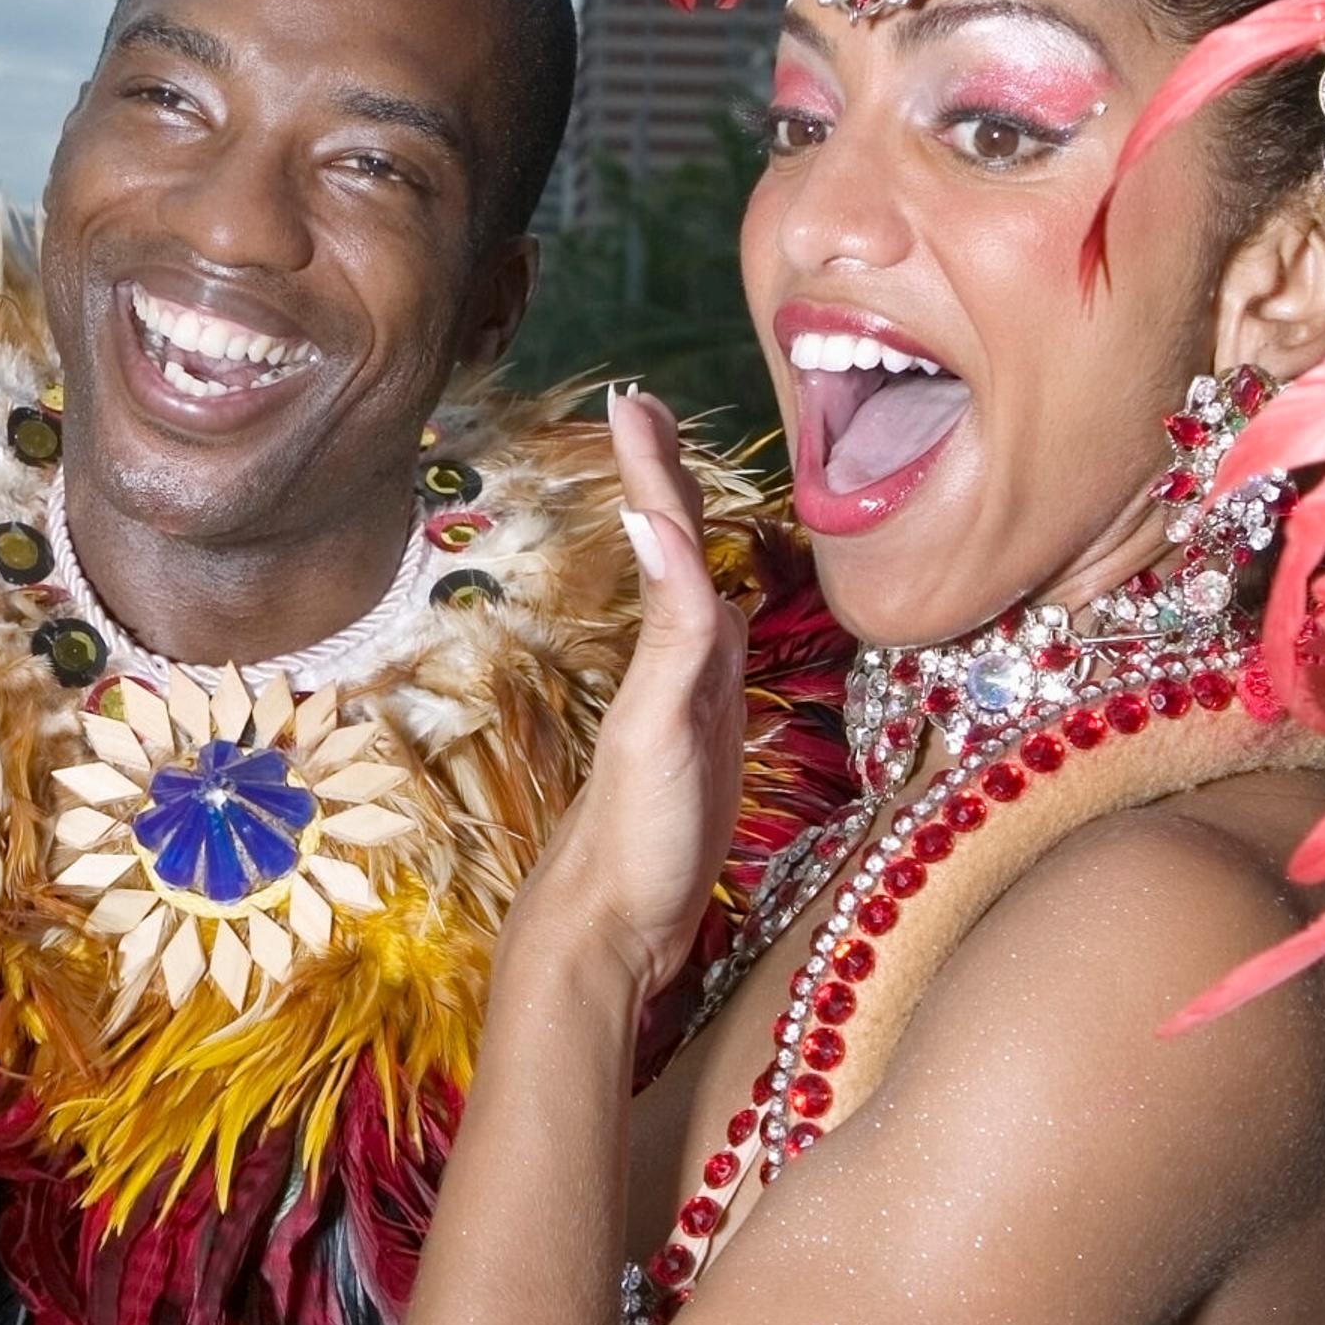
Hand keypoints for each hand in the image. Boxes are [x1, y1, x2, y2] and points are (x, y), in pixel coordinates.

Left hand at [521, 387, 746, 994]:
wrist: (617, 925)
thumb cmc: (632, 841)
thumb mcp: (659, 727)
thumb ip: (672, 630)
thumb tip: (655, 525)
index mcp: (667, 648)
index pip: (661, 535)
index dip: (651, 468)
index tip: (632, 399)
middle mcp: (680, 658)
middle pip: (675, 544)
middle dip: (663, 473)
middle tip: (643, 405)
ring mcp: (692, 692)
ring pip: (691, 583)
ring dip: (680, 522)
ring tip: (666, 466)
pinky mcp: (706, 730)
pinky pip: (707, 641)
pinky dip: (702, 595)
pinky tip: (698, 582)